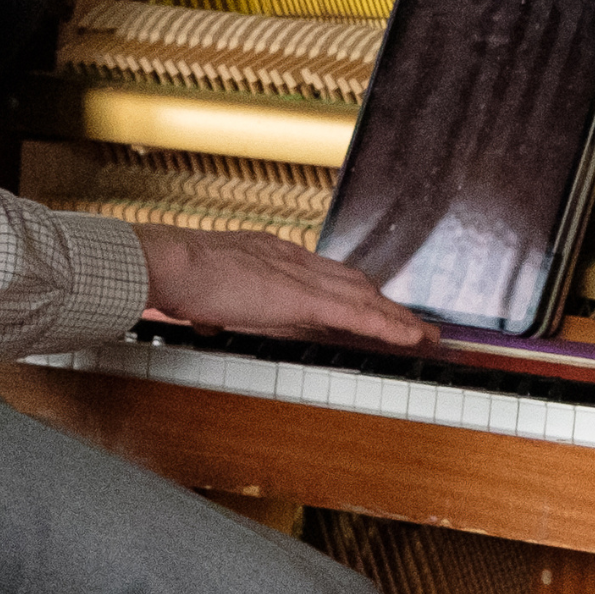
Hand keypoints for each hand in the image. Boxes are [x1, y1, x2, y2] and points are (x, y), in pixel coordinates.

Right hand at [136, 226, 436, 352]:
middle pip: (354, 282)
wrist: (171, 263)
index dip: (352, 292)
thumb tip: (213, 324)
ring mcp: (302, 276)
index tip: (368, 303)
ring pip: (364, 297)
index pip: (325, 275)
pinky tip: (409, 336)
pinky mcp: (304, 298)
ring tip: (423, 334)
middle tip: (411, 320)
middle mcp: (295, 260)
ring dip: (396, 316)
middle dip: (384, 303)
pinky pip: (357, 313)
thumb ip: (221, 306)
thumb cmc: (177, 276)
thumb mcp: (208, 293)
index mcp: (272, 256)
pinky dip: (387, 325)